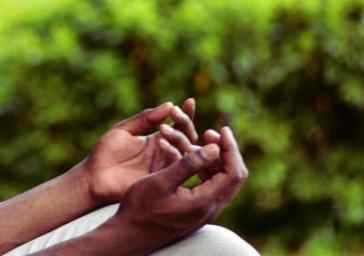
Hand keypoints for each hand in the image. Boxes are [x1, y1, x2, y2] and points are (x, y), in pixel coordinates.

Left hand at [84, 99, 199, 204]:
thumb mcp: (124, 129)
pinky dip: (173, 153)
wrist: (93, 177)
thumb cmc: (105, 153)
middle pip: (187, 137)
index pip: (179, 125)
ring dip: (179, 137)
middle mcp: (165, 153)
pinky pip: (175, 166)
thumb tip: (169, 104)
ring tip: (163, 128)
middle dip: (185, 123)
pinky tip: (162, 143)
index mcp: (158, 139)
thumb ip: (145, 118)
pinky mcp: (161, 179)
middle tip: (175, 113)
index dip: (186, 113)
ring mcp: (164, 166)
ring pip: (185, 151)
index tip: (190, 101)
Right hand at [106, 127, 248, 253]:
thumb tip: (215, 148)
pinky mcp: (197, 210)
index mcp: (204, 202)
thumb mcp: (161, 181)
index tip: (222, 129)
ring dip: (216, 159)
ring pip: (223, 181)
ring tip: (200, 141)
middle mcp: (210, 208)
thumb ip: (189, 165)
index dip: (231, 148)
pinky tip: (192, 157)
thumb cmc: (140, 208)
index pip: (233, 173)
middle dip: (226, 151)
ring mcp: (204, 211)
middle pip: (234, 176)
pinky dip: (207, 168)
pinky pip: (212, 185)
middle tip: (211, 132)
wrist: (129, 235)